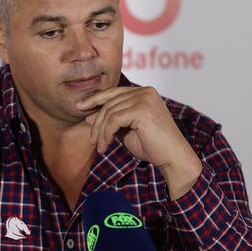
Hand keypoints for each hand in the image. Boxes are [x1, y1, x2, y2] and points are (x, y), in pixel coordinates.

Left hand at [77, 87, 201, 198]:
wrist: (173, 158)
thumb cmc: (153, 146)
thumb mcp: (126, 130)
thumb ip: (111, 120)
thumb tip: (88, 115)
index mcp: (144, 92)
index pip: (113, 92)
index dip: (95, 99)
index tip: (79, 107)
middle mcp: (145, 91)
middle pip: (109, 102)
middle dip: (97, 122)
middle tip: (92, 140)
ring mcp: (144, 99)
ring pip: (109, 112)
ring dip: (100, 132)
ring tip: (100, 147)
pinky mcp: (141, 110)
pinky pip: (113, 121)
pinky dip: (105, 135)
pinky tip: (105, 147)